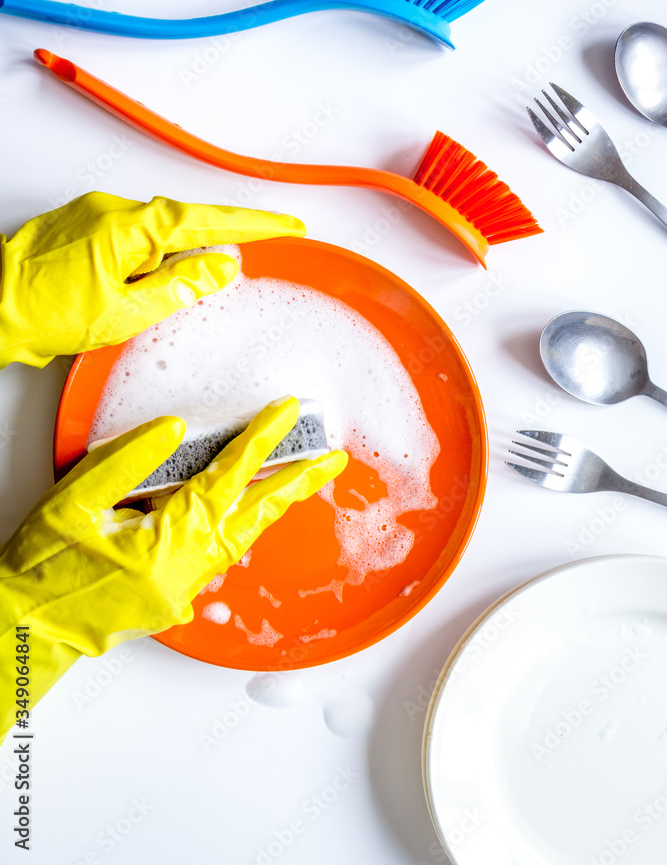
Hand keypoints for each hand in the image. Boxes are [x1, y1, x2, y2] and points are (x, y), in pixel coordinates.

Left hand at [0, 191, 305, 366]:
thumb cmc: (44, 311)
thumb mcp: (127, 313)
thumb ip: (180, 288)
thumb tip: (219, 269)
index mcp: (132, 226)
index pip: (208, 220)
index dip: (254, 224)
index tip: (287, 225)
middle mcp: (115, 211)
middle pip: (183, 226)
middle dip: (209, 250)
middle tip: (230, 275)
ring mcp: (96, 216)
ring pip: (155, 235)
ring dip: (169, 262)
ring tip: (154, 298)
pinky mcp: (83, 228)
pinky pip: (131, 237)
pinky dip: (146, 259)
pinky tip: (137, 287)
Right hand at [0, 396, 346, 742]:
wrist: (21, 631)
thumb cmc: (40, 570)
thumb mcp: (74, 502)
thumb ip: (127, 460)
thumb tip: (174, 430)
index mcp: (165, 544)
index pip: (226, 480)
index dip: (260, 442)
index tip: (286, 414)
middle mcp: (186, 572)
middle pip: (253, 517)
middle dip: (296, 483)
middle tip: (331, 457)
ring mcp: (183, 591)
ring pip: (241, 538)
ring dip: (272, 504)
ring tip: (301, 476)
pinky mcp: (174, 599)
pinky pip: (218, 555)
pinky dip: (240, 527)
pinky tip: (247, 510)